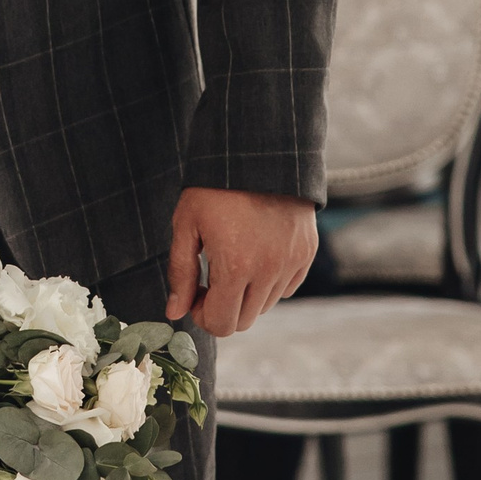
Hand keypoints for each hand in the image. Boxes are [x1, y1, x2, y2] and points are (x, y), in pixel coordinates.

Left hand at [166, 187, 316, 336]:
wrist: (257, 155)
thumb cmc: (214, 188)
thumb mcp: (186, 225)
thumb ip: (180, 273)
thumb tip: (175, 312)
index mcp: (235, 267)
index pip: (221, 324)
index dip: (202, 316)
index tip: (196, 296)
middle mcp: (268, 271)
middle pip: (243, 321)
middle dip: (222, 308)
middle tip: (210, 282)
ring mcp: (291, 264)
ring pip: (264, 306)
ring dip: (245, 295)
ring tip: (233, 262)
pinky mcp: (306, 254)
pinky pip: (286, 288)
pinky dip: (269, 283)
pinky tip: (255, 255)